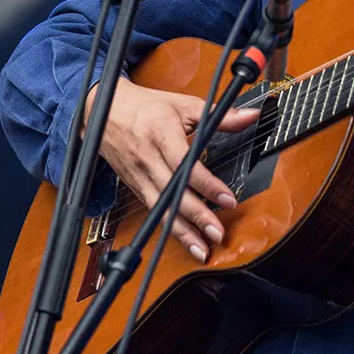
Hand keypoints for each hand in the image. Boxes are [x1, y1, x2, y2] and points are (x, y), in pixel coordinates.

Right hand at [87, 78, 258, 262]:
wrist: (103, 113)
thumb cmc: (144, 107)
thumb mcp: (183, 104)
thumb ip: (219, 115)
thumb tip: (249, 116)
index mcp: (161, 135)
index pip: (184, 164)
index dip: (206, 184)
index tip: (227, 199)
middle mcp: (148, 159)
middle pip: (172, 193)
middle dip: (196, 217)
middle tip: (217, 233)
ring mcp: (140, 176)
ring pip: (161, 209)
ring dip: (183, 232)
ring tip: (203, 249)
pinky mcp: (136, 188)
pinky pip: (154, 212)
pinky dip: (171, 229)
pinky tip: (187, 240)